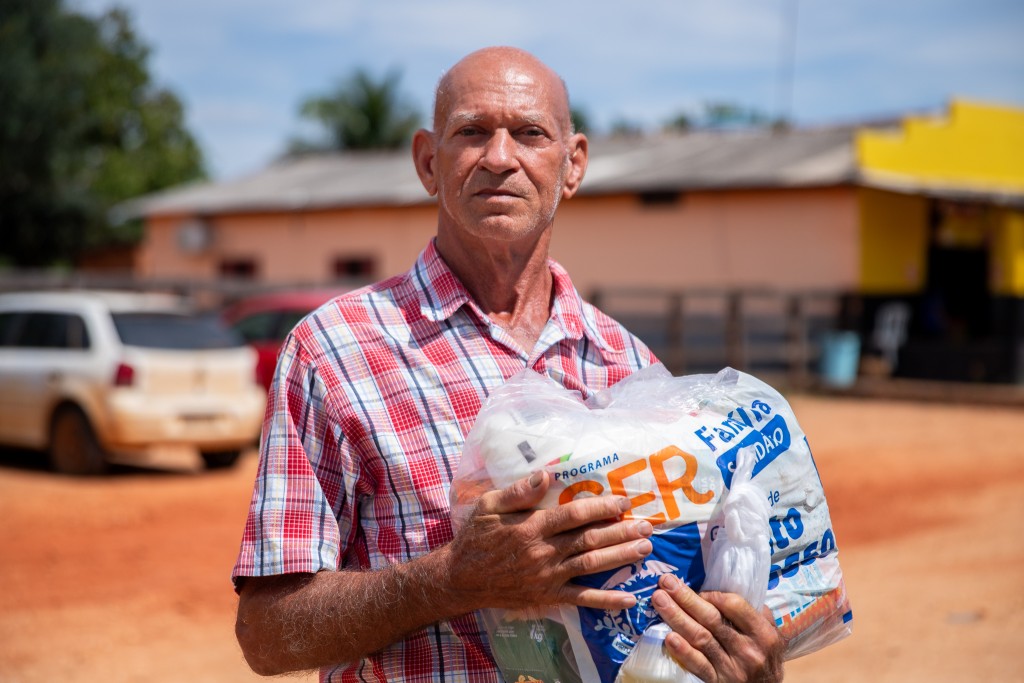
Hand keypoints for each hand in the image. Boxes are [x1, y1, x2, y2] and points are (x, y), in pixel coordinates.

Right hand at [443, 470, 652, 612]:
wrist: (460, 579)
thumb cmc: (475, 538)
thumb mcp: (488, 506)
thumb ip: (518, 491)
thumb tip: (545, 474)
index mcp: (531, 527)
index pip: (573, 515)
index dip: (601, 508)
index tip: (623, 501)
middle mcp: (543, 552)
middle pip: (589, 540)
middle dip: (621, 531)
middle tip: (647, 526)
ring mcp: (548, 577)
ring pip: (591, 566)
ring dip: (620, 557)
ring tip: (644, 549)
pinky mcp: (548, 596)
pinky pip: (581, 598)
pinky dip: (606, 599)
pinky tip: (629, 597)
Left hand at [652, 574, 783, 682]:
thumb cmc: (765, 659)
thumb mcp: (771, 637)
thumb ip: (754, 614)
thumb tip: (726, 588)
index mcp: (763, 634)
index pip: (734, 605)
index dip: (712, 594)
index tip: (696, 588)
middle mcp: (748, 650)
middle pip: (712, 619)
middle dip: (686, 598)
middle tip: (666, 582)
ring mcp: (731, 668)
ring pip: (701, 638)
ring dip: (677, 617)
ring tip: (659, 600)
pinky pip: (698, 666)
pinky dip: (683, 651)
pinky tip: (669, 638)